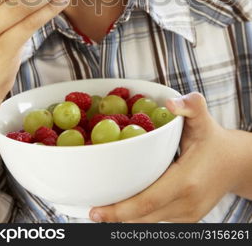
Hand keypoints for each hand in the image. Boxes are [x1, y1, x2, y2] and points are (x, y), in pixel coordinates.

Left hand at [90, 92, 240, 222]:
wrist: (236, 164)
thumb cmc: (214, 139)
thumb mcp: (203, 119)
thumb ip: (190, 105)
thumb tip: (170, 102)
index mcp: (186, 181)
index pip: (147, 201)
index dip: (119, 209)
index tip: (95, 210)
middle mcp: (186, 204)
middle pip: (142, 218)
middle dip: (114, 217)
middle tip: (90, 210)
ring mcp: (187, 215)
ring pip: (148, 224)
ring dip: (124, 220)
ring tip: (102, 211)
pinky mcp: (186, 219)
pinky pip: (157, 221)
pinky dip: (138, 217)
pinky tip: (123, 209)